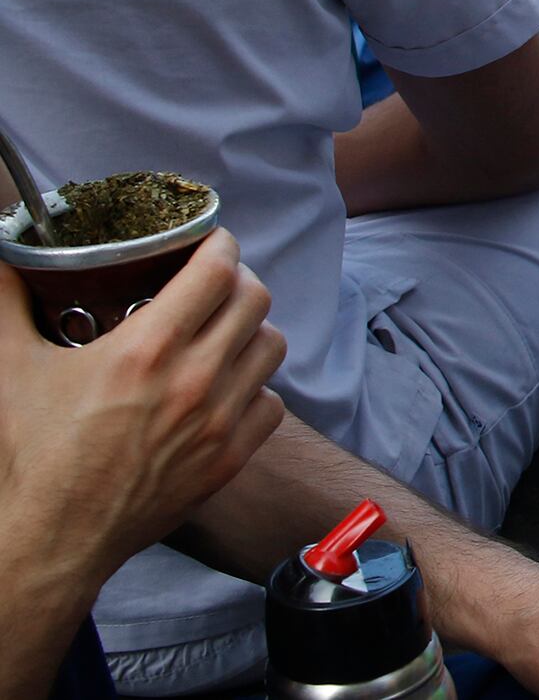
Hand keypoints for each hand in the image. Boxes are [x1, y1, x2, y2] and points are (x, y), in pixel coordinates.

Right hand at [0, 231, 285, 596]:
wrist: (57, 537)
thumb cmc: (34, 455)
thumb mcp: (11, 370)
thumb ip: (6, 305)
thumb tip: (3, 261)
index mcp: (146, 349)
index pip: (217, 270)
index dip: (220, 245)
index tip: (212, 242)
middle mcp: (194, 379)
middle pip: (255, 300)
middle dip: (237, 282)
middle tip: (215, 285)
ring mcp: (219, 420)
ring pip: (271, 346)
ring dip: (251, 332)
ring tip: (223, 333)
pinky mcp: (231, 457)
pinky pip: (272, 403)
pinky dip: (255, 389)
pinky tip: (225, 389)